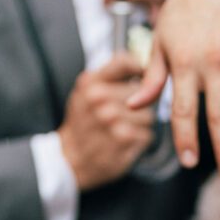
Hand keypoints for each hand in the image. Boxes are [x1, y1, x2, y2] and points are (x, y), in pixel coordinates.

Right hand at [58, 53, 154, 189]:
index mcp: (91, 83)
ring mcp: (112, 120)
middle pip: (144, 92)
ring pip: (149, 115)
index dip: (140, 68)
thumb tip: (144, 62)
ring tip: (122, 129)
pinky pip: (147, 135)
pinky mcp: (123, 140)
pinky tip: (124, 142)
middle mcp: (100, 99)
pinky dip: (140, 140)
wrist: (69, 158)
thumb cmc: (83, 122)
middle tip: (126, 113)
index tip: (143, 77)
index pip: (126, 61)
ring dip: (141, 124)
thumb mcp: (86, 92)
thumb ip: (110, 76)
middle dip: (141, 103)